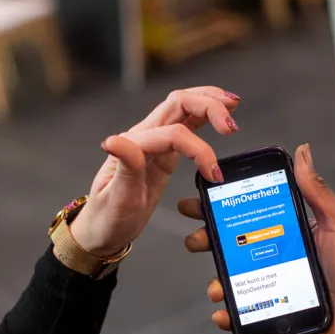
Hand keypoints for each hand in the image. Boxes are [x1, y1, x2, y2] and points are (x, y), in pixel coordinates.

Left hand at [70, 87, 239, 256]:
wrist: (101, 231)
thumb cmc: (108, 219)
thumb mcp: (117, 200)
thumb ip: (124, 168)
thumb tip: (115, 140)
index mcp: (133, 147)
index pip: (173, 134)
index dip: (199, 150)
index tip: (214, 176)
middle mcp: (143, 137)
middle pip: (179, 104)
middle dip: (208, 107)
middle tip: (231, 125)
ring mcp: (154, 142)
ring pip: (183, 107)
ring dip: (208, 103)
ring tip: (233, 105)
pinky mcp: (163, 151)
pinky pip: (185, 124)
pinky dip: (204, 115)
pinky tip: (220, 113)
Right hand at [179, 144, 334, 333]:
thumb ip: (316, 189)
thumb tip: (302, 150)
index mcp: (287, 231)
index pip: (245, 216)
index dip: (218, 209)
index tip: (195, 201)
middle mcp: (276, 256)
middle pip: (231, 247)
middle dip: (206, 242)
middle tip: (196, 241)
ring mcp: (274, 285)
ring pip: (234, 281)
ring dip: (217, 282)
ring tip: (216, 286)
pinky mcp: (277, 311)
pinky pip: (246, 313)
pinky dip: (229, 315)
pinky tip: (223, 313)